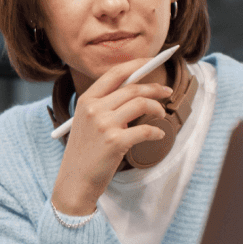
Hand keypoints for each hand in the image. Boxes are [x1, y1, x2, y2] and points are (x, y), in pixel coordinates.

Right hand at [52, 58, 171, 215]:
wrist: (75, 181)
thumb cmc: (85, 152)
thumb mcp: (86, 122)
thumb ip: (105, 105)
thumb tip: (135, 89)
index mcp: (86, 100)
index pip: (115, 73)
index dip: (137, 64)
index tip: (152, 62)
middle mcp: (94, 108)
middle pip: (132, 88)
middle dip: (155, 88)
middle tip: (167, 92)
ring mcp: (104, 124)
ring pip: (141, 103)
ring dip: (157, 107)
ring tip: (162, 114)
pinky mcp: (115, 142)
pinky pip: (145, 129)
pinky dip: (157, 131)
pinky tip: (159, 134)